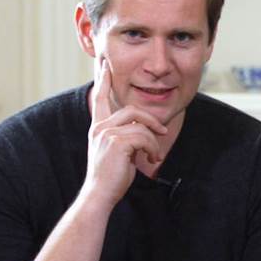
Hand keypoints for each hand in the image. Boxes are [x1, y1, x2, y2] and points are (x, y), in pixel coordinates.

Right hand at [83, 58, 167, 207]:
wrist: (100, 194)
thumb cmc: (111, 177)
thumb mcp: (119, 152)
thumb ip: (127, 137)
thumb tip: (145, 131)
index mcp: (98, 128)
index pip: (99, 99)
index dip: (103, 81)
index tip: (104, 66)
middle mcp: (99, 127)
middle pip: (132, 109)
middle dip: (152, 120)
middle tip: (163, 131)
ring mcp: (106, 133)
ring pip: (141, 125)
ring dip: (154, 141)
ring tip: (154, 156)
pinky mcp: (116, 142)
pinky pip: (144, 137)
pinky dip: (153, 149)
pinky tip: (151, 160)